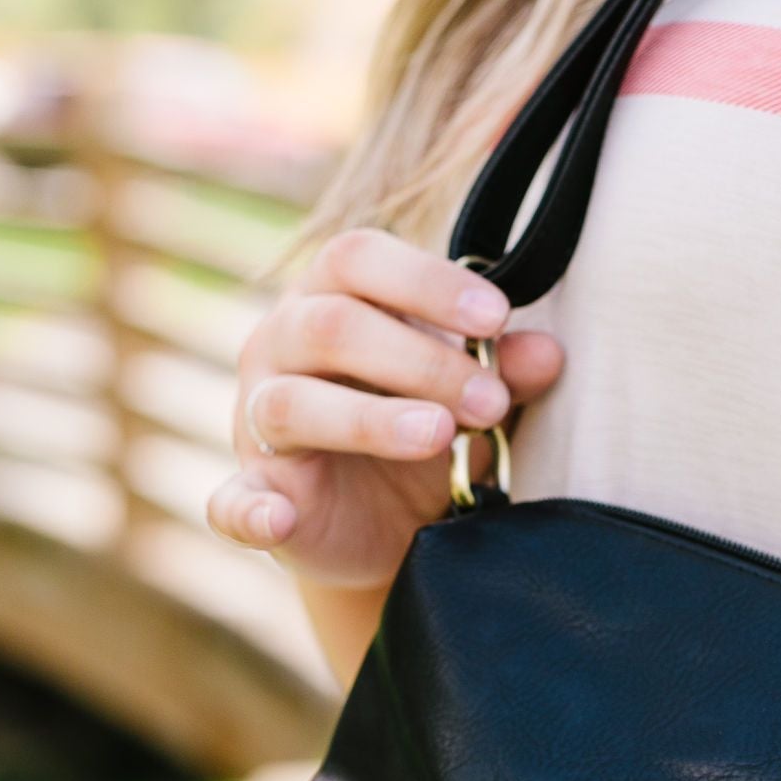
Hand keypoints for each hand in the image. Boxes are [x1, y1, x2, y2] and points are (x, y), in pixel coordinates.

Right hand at [208, 226, 564, 593]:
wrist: (387, 523)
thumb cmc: (421, 424)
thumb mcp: (469, 396)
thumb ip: (504, 371)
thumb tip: (548, 353)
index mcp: (329, 297)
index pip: (357, 258)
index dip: (424, 281)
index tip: (495, 316)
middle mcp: (280, 347)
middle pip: (331, 326)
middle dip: (420, 360)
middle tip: (489, 401)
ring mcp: (256, 421)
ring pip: (293, 404)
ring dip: (369, 419)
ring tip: (437, 434)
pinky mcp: (255, 494)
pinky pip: (233, 502)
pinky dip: (250, 511)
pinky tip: (278, 517)